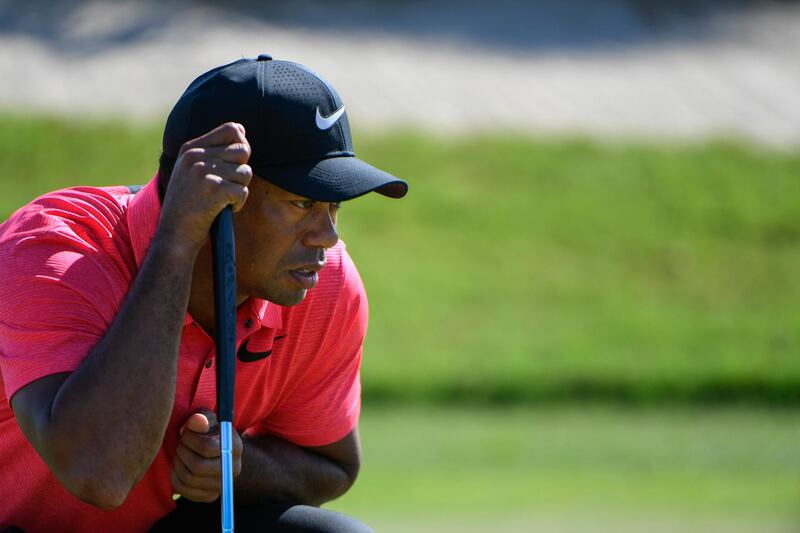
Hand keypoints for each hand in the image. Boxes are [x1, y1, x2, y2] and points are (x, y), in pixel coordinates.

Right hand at [159, 122, 252, 253]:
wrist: (174, 233)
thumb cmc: (187, 204)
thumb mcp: (189, 170)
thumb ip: (212, 150)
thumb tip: (241, 131)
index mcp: (191, 148)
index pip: (232, 130)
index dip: (240, 146)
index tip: (233, 163)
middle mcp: (196, 156)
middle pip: (243, 151)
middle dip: (240, 171)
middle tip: (226, 186)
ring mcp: (204, 172)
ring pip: (246, 172)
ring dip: (239, 189)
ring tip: (221, 198)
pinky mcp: (214, 190)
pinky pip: (242, 191)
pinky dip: (238, 203)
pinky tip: (223, 209)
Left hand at [171, 409, 243, 502]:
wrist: (220, 454)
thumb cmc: (211, 433)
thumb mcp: (209, 421)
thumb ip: (202, 418)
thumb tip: (197, 421)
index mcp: (234, 448)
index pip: (207, 447)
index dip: (189, 438)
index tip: (185, 432)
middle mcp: (232, 469)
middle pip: (198, 466)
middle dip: (182, 452)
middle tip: (180, 443)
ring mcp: (221, 486)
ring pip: (189, 478)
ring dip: (178, 463)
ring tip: (180, 453)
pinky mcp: (209, 496)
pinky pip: (184, 489)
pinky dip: (175, 476)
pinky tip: (180, 465)